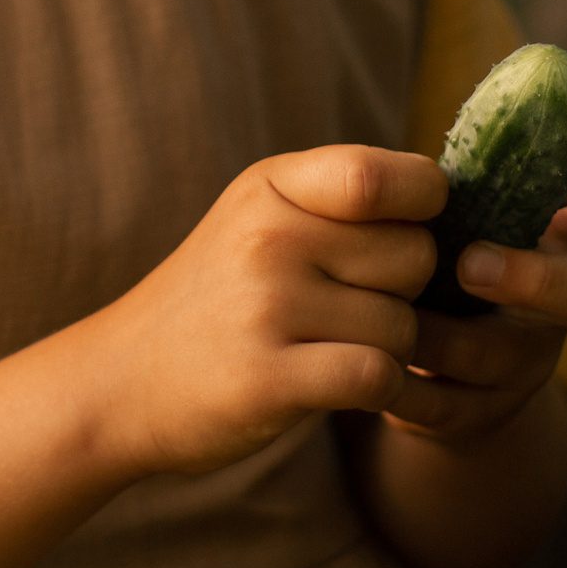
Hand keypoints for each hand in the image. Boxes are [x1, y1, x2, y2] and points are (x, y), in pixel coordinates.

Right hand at [82, 145, 444, 478]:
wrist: (117, 381)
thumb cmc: (215, 298)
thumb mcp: (257, 217)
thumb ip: (341, 197)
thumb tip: (449, 194)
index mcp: (271, 186)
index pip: (389, 177)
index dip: (424, 206)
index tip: (405, 232)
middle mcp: (268, 238)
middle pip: (415, 256)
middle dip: (403, 290)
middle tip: (351, 306)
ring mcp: (266, 308)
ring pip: (404, 326)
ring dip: (387, 349)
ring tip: (331, 347)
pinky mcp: (269, 380)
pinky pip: (379, 377)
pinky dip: (378, 390)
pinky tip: (341, 386)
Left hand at [384, 143, 566, 444]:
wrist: (405, 354)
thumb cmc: (428, 244)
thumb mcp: (451, 201)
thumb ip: (469, 162)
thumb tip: (476, 109)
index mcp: (561, 228)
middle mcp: (562, 298)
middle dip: (539, 279)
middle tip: (469, 264)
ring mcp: (529, 360)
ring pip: (515, 357)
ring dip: (451, 336)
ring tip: (397, 318)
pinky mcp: (480, 411)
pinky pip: (454, 408)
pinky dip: (412, 389)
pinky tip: (375, 369)